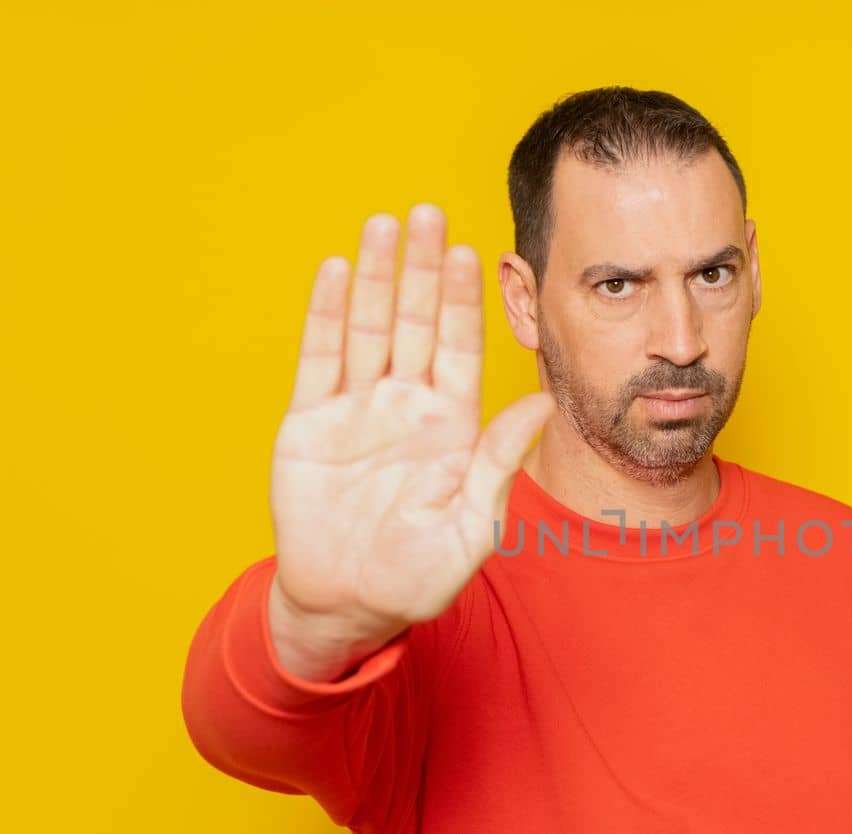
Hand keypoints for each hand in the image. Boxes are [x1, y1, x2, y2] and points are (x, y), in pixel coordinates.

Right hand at [269, 205, 554, 636]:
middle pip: (416, 322)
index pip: (460, 348)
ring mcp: (357, 410)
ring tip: (384, 224)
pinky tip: (337, 271)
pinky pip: (319, 359)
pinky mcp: (309, 424)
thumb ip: (499, 463)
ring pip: (369, 328)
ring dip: (376, 277)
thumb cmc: (418, 575)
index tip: (474, 252)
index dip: (463, 301)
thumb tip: (542, 407)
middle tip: (429, 212)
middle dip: (423, 269)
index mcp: (451, 426)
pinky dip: (327, 314)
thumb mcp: (470, 525)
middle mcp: (406, 406)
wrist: (349, 604)